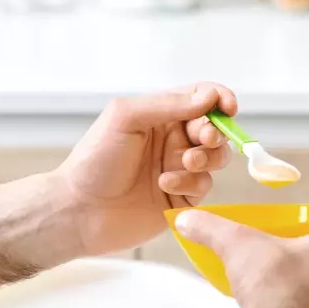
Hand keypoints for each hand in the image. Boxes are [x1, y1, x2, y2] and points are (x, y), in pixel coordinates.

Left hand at [55, 83, 237, 255]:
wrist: (80, 210)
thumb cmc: (95, 159)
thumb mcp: (126, 118)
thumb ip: (168, 104)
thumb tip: (208, 97)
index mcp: (160, 114)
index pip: (201, 98)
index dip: (220, 99)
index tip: (228, 107)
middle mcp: (173, 139)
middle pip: (215, 128)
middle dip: (215, 132)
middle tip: (201, 139)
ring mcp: (179, 169)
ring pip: (217, 158)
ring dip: (207, 158)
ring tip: (185, 163)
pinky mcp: (182, 198)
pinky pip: (204, 186)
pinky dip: (190, 183)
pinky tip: (165, 185)